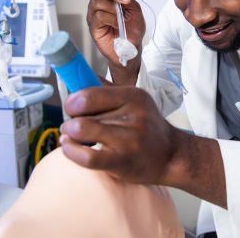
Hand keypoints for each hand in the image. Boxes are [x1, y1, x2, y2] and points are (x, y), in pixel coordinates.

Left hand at [59, 84, 178, 184]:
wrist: (171, 156)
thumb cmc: (148, 129)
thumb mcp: (134, 101)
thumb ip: (106, 89)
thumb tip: (78, 77)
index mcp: (133, 96)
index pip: (88, 93)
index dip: (72, 101)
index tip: (72, 107)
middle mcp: (133, 114)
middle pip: (82, 112)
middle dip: (70, 118)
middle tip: (73, 124)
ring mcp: (129, 139)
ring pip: (81, 131)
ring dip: (69, 134)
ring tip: (72, 137)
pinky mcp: (123, 161)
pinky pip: (87, 156)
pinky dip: (72, 151)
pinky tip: (71, 148)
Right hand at [87, 0, 145, 84]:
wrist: (132, 47)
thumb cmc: (132, 29)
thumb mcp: (135, 8)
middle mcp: (97, 4)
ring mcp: (93, 15)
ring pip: (96, 1)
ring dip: (113, 6)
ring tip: (124, 16)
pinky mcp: (93, 27)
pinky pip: (98, 16)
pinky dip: (111, 18)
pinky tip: (118, 24)